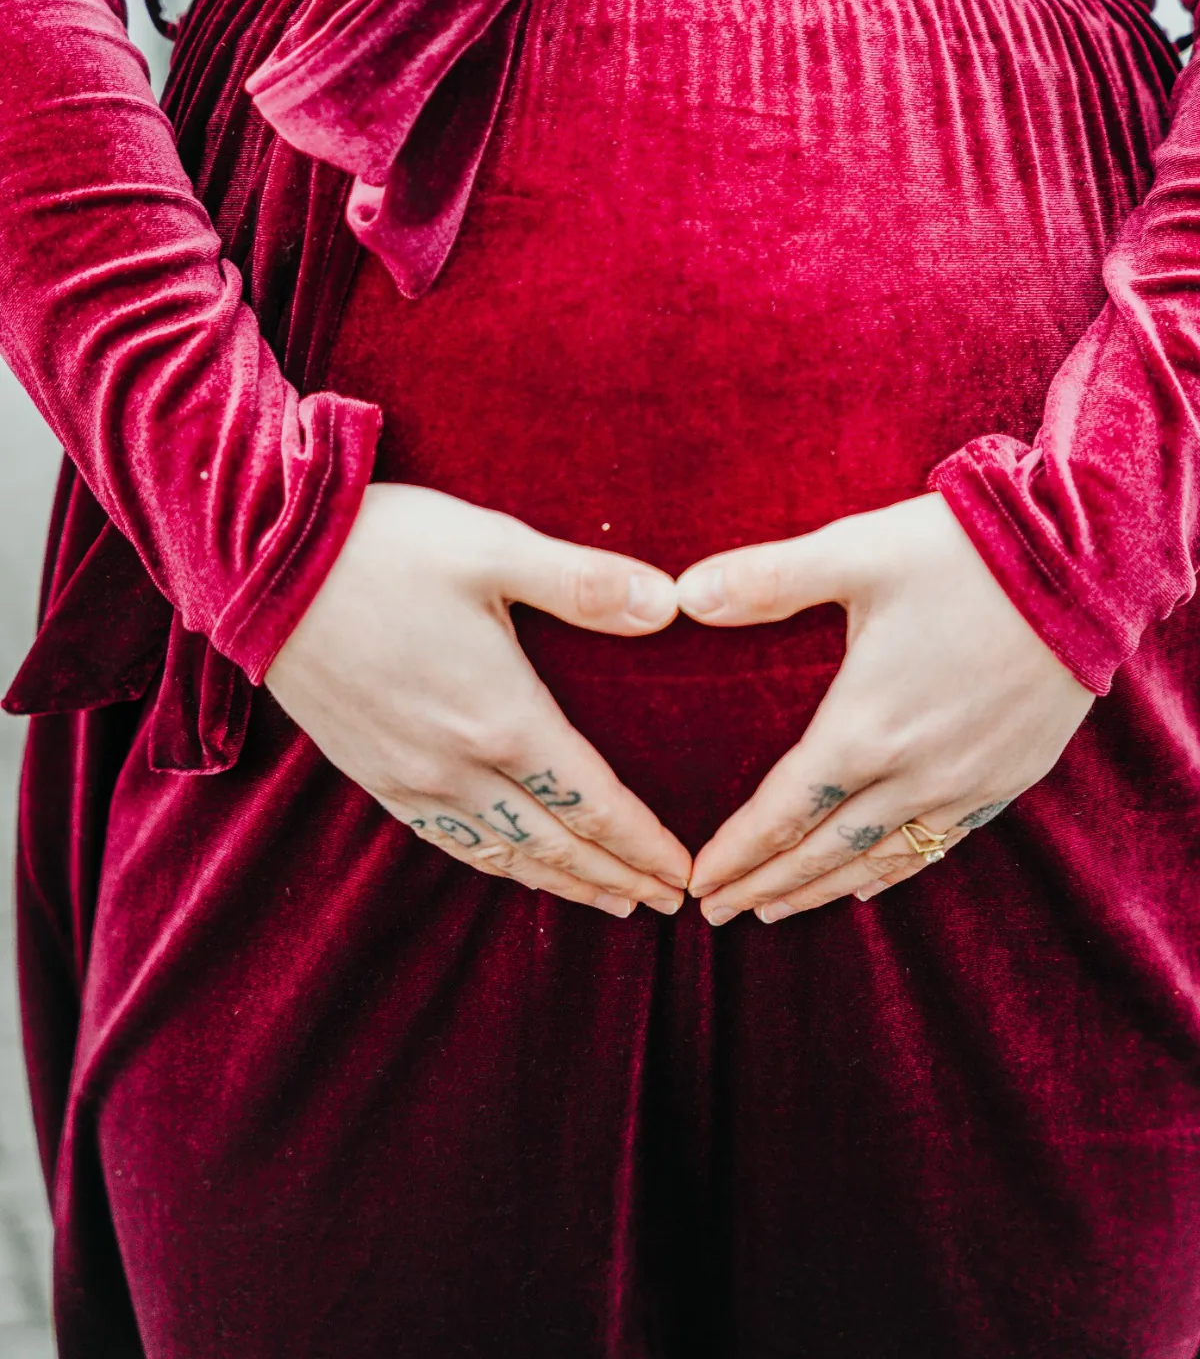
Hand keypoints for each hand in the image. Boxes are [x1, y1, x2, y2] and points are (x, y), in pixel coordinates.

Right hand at [265, 483, 690, 915]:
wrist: (261, 568)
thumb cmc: (385, 548)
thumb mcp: (494, 548)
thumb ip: (586, 583)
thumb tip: (671, 604)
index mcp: (503, 718)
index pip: (594, 804)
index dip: (644, 845)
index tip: (684, 875)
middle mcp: (458, 766)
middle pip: (556, 845)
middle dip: (618, 877)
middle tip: (669, 905)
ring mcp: (409, 777)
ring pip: (502, 854)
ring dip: (562, 882)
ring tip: (608, 900)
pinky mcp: (370, 772)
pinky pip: (446, 841)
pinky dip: (494, 865)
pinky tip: (509, 865)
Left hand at [678, 492, 1093, 923]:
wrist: (1085, 564)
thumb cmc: (960, 552)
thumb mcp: (853, 553)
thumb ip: (765, 579)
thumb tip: (682, 594)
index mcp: (866, 725)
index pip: (783, 811)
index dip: (737, 851)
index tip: (695, 882)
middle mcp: (916, 770)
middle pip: (825, 850)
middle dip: (766, 883)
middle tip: (716, 913)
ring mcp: (969, 781)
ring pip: (882, 858)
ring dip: (822, 888)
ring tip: (776, 909)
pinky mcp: (1013, 776)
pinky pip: (942, 844)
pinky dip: (895, 870)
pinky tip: (870, 882)